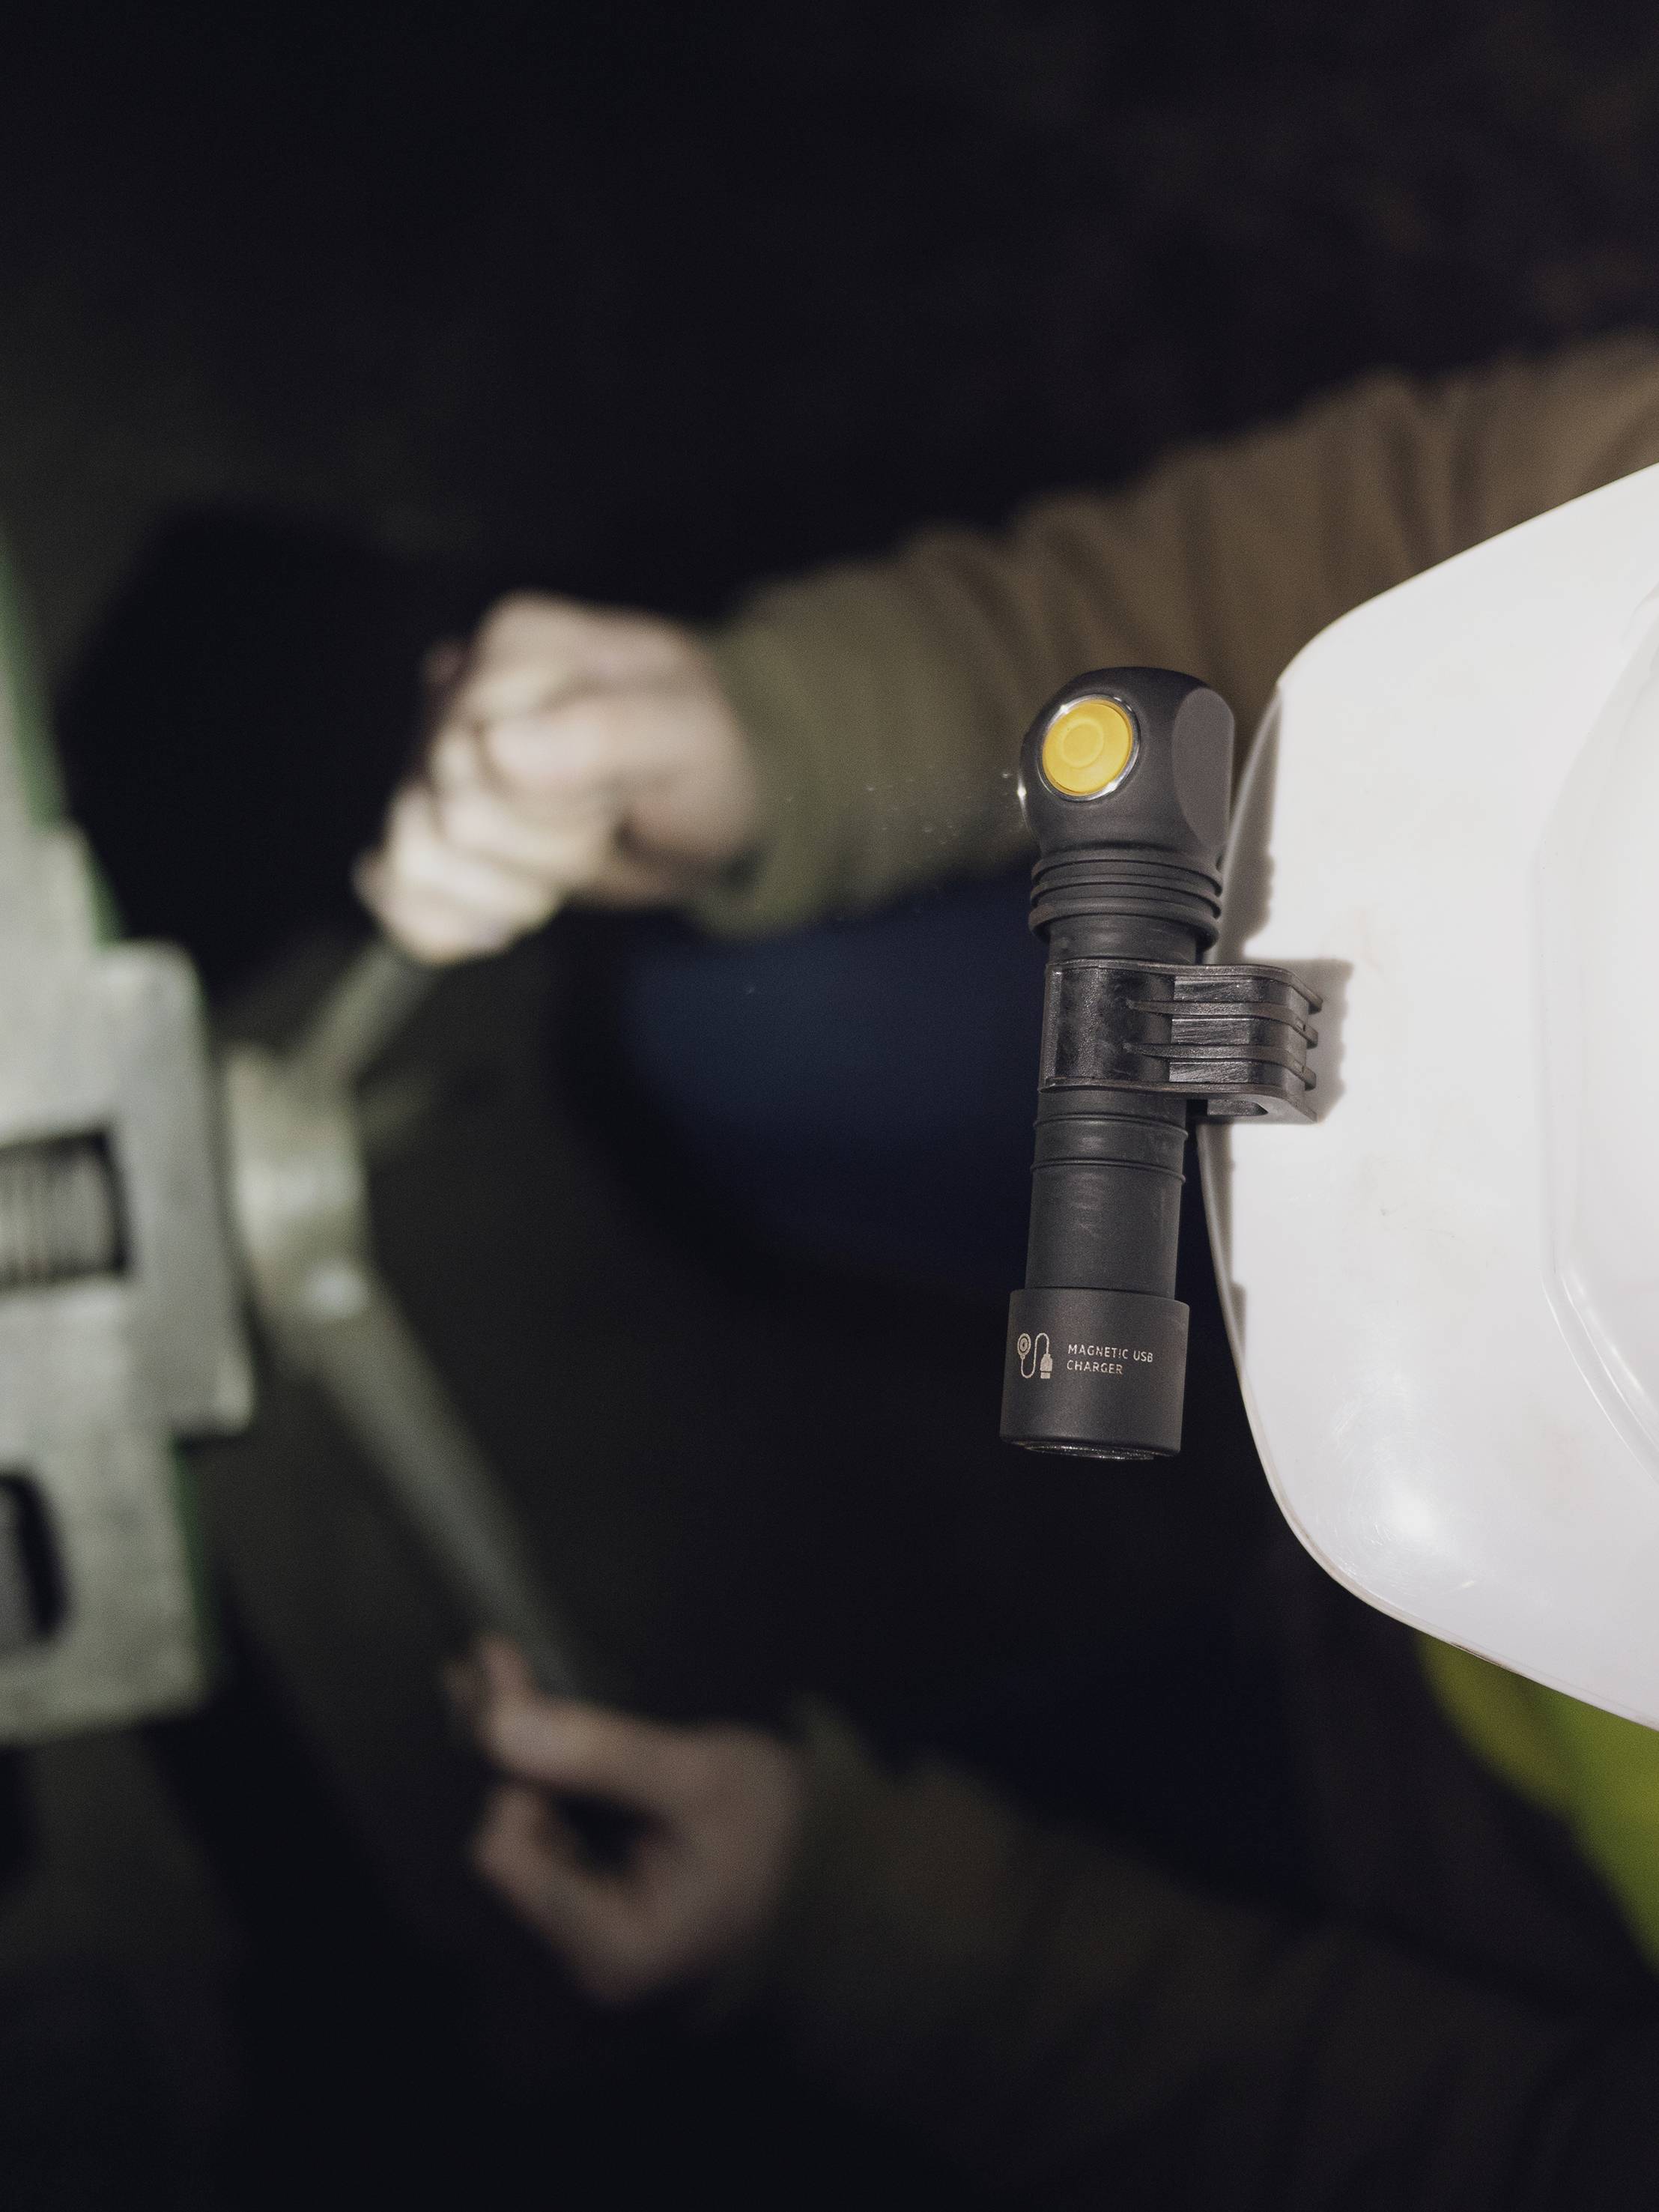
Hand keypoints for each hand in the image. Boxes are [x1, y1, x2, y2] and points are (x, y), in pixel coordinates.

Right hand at [357, 595, 761, 962]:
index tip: (618, 790)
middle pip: (450, 818)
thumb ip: (602, 733)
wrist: (706, 800)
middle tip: (603, 820)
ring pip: (416, 862)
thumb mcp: (687, 737)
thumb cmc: (702, 756)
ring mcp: (424, 759)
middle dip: (546, 850)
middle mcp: (452, 693)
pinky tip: (512, 909)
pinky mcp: (420, 824)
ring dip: (509, 889)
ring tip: (569, 854)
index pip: (478, 759)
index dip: (560, 806)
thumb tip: (494, 748)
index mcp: (512, 647)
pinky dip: (451, 922)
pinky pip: (392, 893)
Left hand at [455, 1637, 806, 2004]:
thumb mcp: (700, 1778)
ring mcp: (595, 1925)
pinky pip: (549, 1827)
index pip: (506, 1851)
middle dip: (509, 1751)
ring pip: (522, 1827)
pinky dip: (546, 1770)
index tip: (505, 1685)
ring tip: (514, 1676)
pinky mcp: (603, 1895)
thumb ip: (602, 1755)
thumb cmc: (786, 1833)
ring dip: (523, 1753)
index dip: (510, 1769)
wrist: (839, 1861)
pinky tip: (541, 1716)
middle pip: (507, 1837)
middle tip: (498, 1662)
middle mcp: (590, 1950)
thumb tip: (504, 1724)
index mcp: (614, 1946)